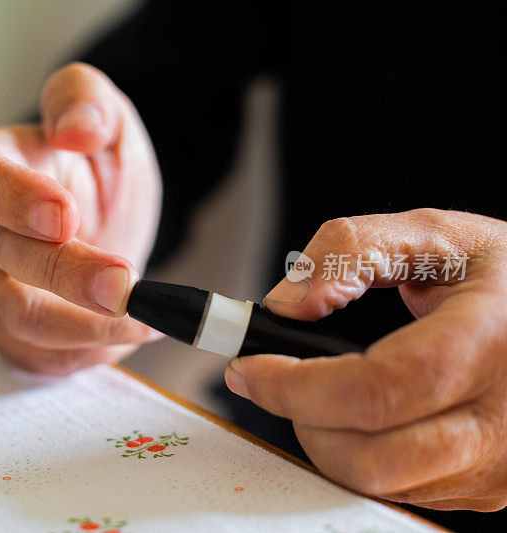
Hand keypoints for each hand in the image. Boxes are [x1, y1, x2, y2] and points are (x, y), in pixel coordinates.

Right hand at [0, 63, 161, 374]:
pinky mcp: (6, 331)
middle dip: (68, 276)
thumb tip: (77, 128)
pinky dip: (87, 353)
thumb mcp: (107, 118)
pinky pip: (37, 357)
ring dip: (86, 327)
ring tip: (147, 316)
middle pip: (2, 259)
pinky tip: (126, 333)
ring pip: (18, 321)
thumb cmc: (97, 167)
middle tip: (127, 285)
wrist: (105, 218)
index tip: (66, 215)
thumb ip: (88, 102)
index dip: (11, 200)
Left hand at [224, 208, 506, 510]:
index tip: (249, 369)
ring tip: (325, 388)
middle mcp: (502, 421)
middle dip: (301, 417)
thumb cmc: (505, 276)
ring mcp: (499, 467)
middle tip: (278, 380)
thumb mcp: (433, 235)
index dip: (296, 386)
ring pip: (377, 482)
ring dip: (326, 438)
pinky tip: (367, 412)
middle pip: (370, 457)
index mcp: (491, 344)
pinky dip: (362, 454)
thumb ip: (349, 251)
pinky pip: (401, 490)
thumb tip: (285, 304)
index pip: (376, 390)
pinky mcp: (489, 489)